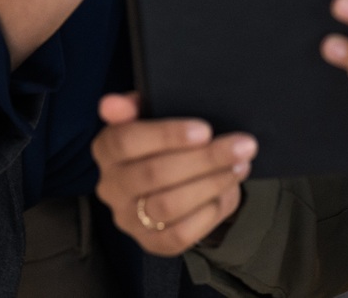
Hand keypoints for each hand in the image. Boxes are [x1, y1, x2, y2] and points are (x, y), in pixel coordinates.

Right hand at [93, 93, 254, 255]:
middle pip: (154, 174)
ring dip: (212, 184)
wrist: (174, 182)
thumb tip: (112, 104)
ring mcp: (129, 219)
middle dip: (204, 159)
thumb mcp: (152, 116)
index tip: (205, 130)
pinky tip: (228, 191)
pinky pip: (180, 234)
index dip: (166, 135)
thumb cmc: (164, 142)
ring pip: (168, 205)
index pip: (126, 141)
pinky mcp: (150, 243)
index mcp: (106, 150)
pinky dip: (209, 212)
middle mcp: (111, 187)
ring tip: (239, 166)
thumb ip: (135, 106)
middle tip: (241, 147)